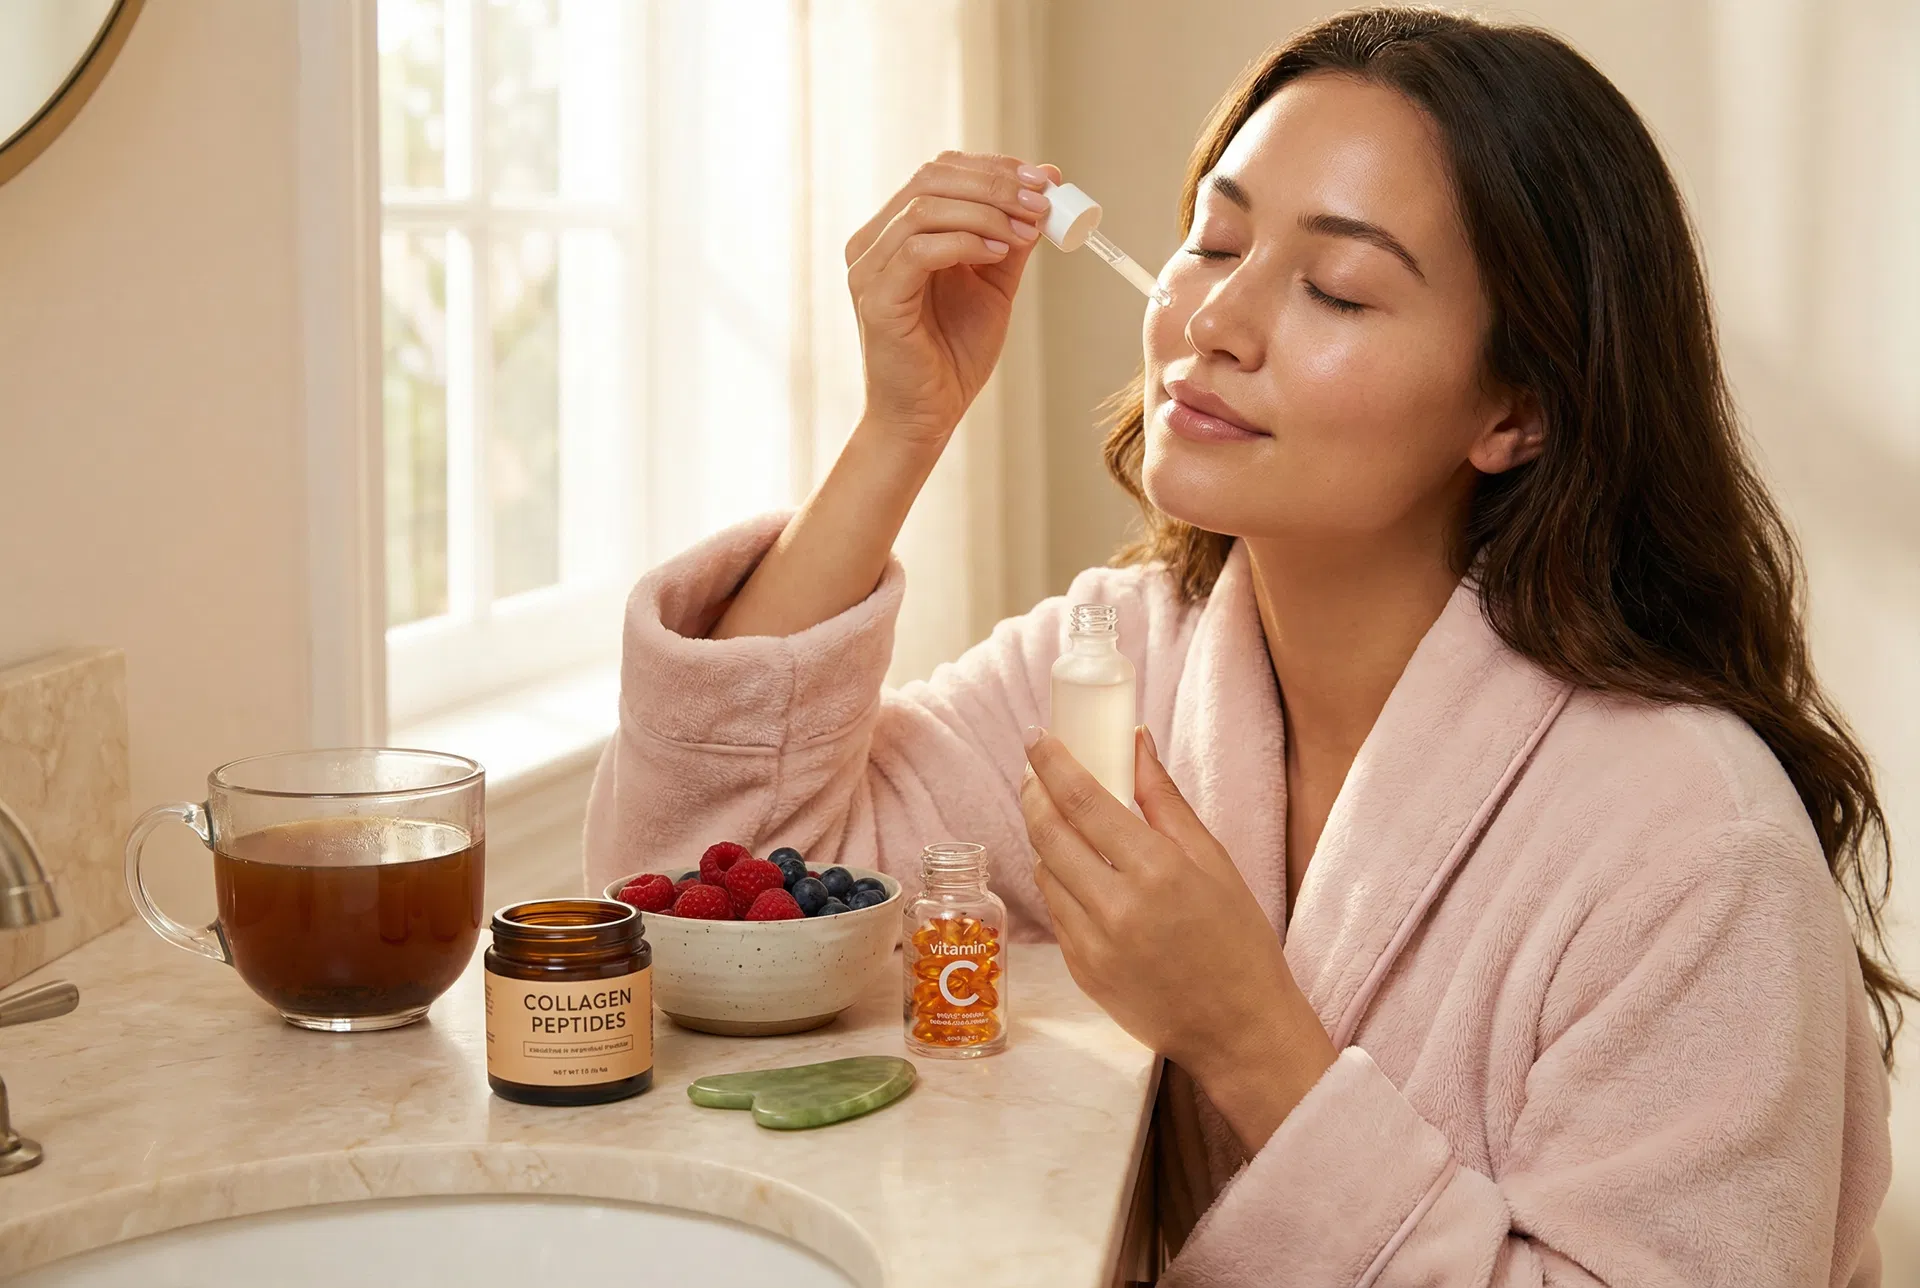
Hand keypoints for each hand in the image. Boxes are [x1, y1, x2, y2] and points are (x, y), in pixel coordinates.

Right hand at [844, 153, 1058, 445]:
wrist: (926, 417)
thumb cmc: (951, 354)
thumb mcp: (992, 283)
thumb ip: (1011, 235)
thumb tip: (1048, 183)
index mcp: (895, 232)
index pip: (939, 172)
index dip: (993, 167)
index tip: (1044, 180)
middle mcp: (873, 242)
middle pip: (931, 178)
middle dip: (995, 184)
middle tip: (1043, 200)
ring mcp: (868, 268)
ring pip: (925, 207)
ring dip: (987, 211)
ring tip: (1027, 231)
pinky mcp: (875, 298)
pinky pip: (920, 249)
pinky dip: (966, 242)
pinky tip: (998, 254)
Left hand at [1021, 726, 1337, 1153]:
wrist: (1238, 1028)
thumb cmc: (1237, 940)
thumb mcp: (1214, 860)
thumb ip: (1165, 799)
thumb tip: (1135, 742)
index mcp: (1157, 870)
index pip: (1083, 800)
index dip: (1052, 763)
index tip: (1036, 737)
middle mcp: (1118, 907)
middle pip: (1048, 832)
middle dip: (1034, 793)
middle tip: (1035, 772)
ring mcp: (1093, 944)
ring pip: (1045, 871)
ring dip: (1043, 836)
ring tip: (1054, 815)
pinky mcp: (1081, 971)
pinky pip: (1054, 911)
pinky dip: (1057, 881)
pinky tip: (1073, 869)